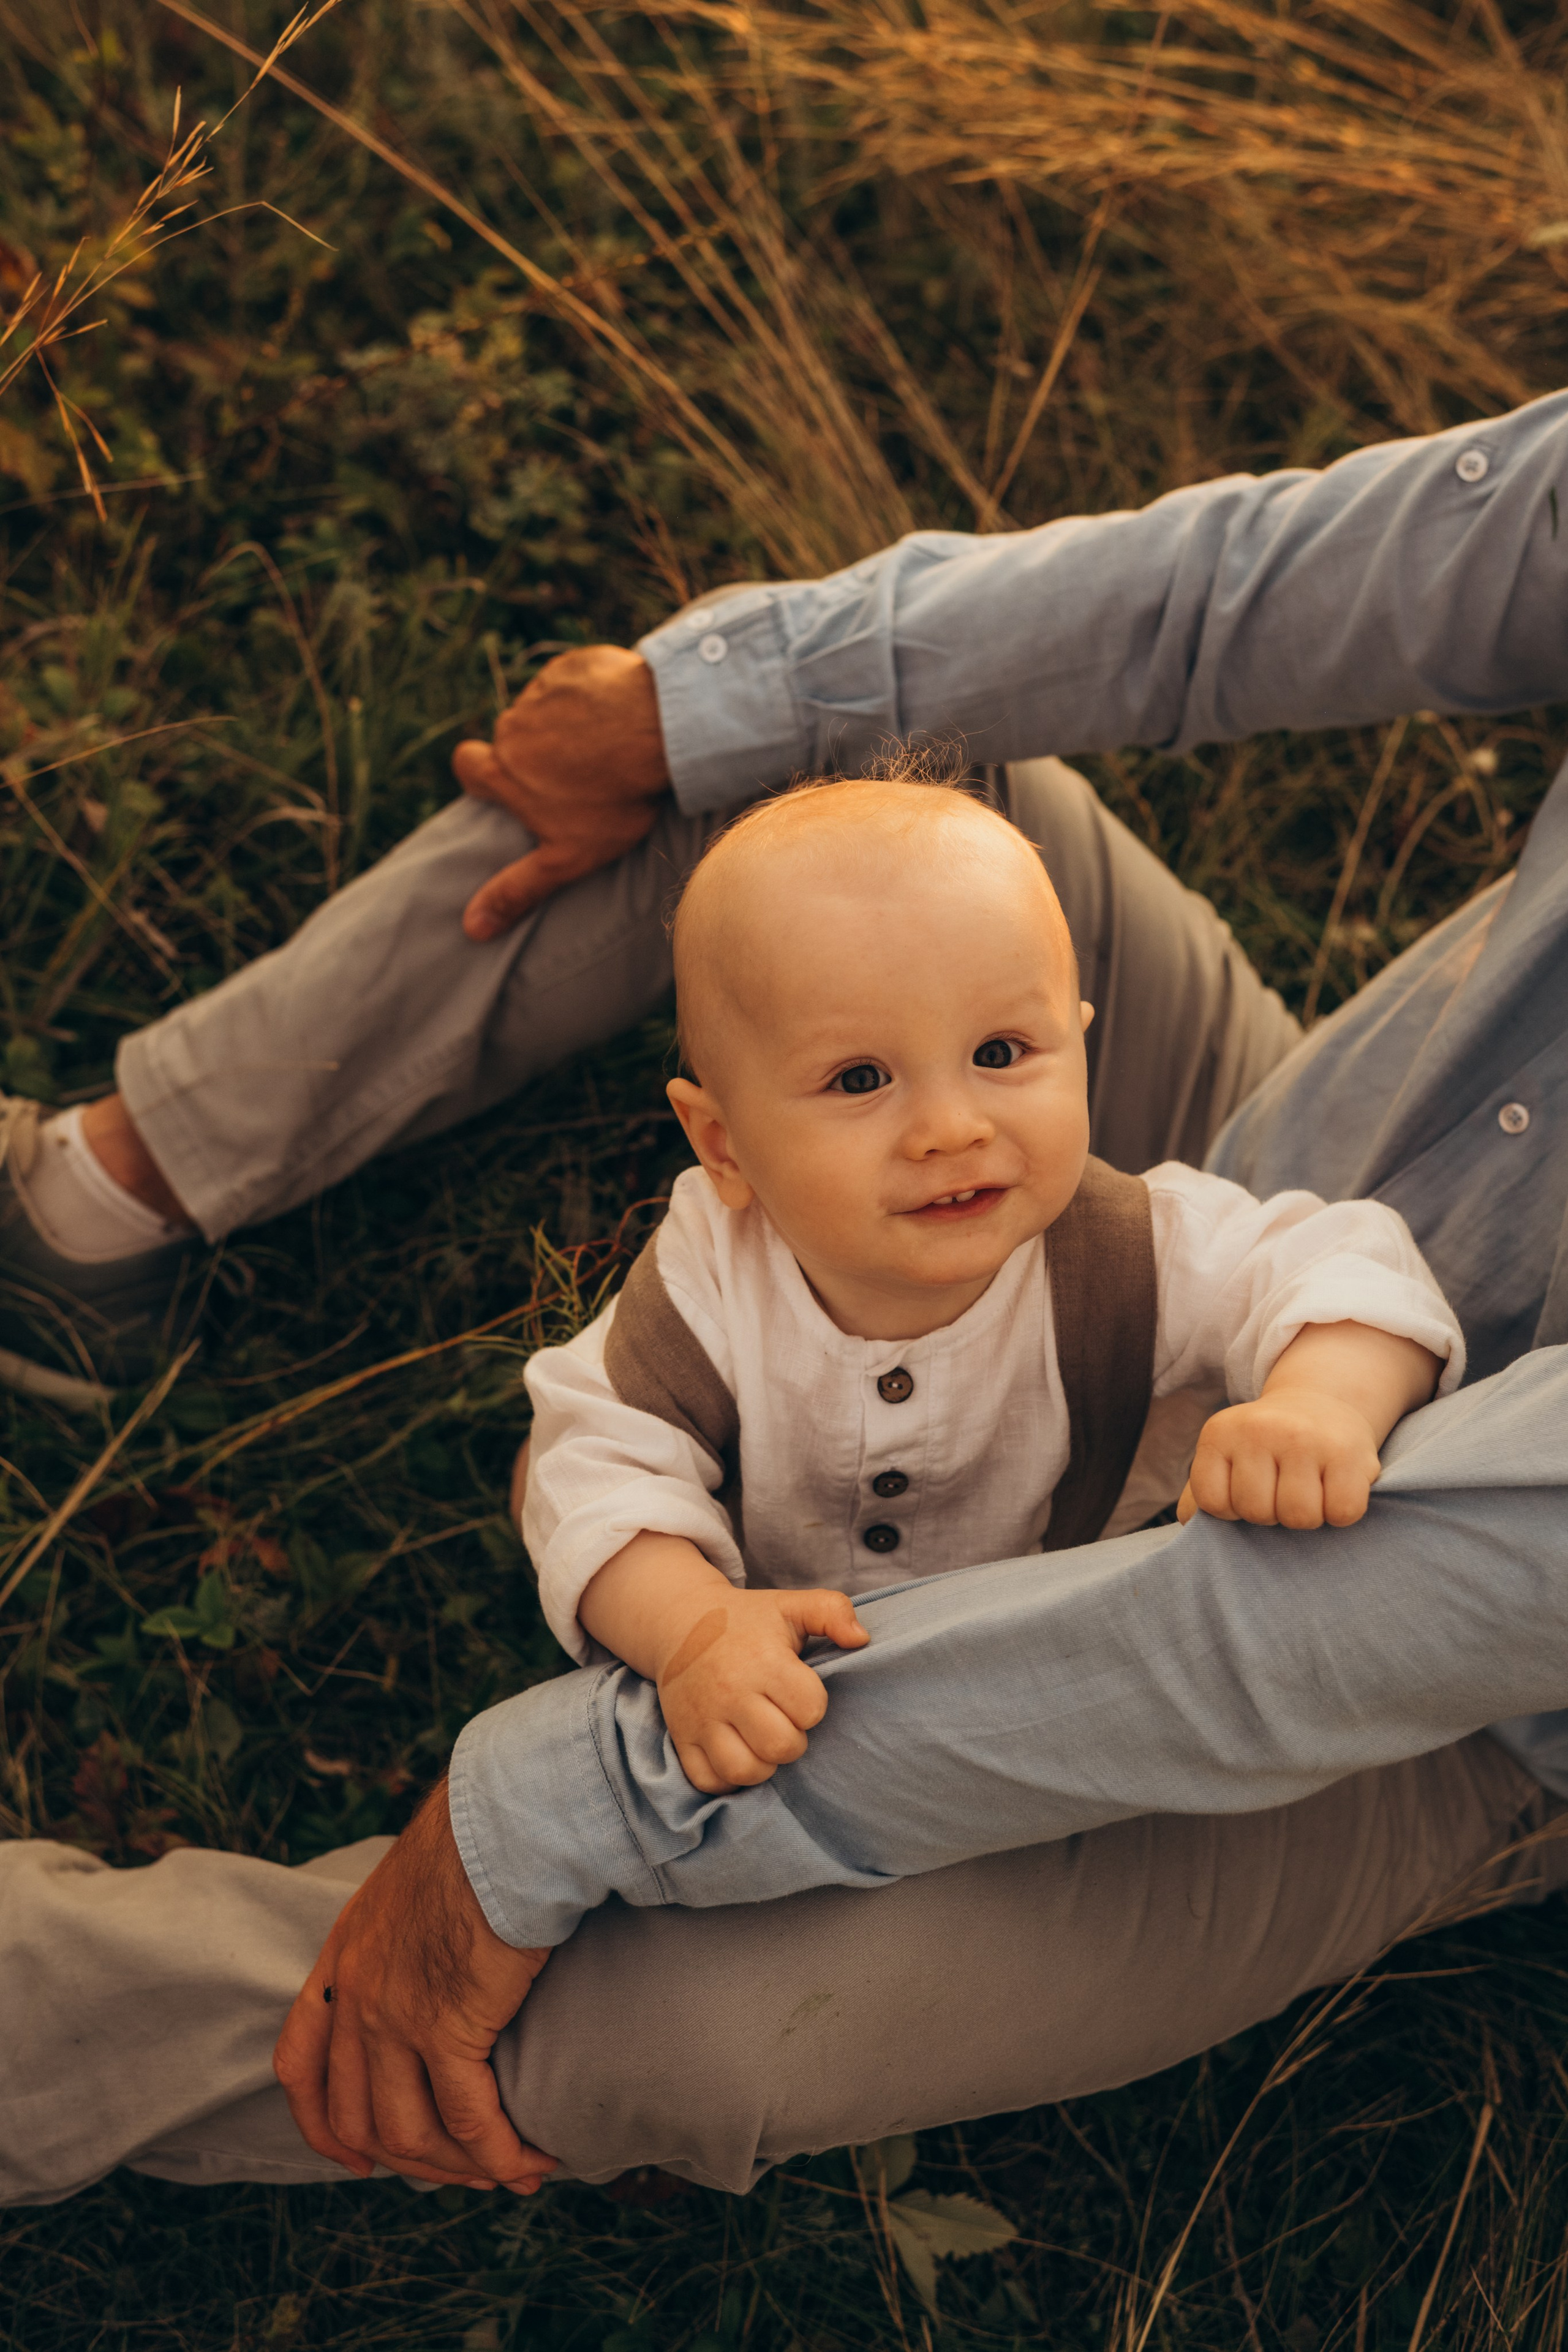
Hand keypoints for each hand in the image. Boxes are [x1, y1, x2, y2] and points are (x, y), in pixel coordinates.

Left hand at [272, 1780, 556, 2192]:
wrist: (504, 1818)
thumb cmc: (478, 1838)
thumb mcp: (412, 1886)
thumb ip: (405, 1932)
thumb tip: (439, 1955)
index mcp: (343, 1956)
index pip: (298, 2062)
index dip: (321, 2124)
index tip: (351, 2157)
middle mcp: (356, 1994)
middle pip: (356, 2115)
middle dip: (408, 2159)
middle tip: (458, 2172)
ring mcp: (394, 2016)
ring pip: (410, 2132)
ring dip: (459, 2167)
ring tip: (508, 2170)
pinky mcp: (448, 2027)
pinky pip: (470, 2120)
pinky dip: (501, 2153)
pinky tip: (531, 2159)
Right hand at [450, 646, 669, 938]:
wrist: (658, 732)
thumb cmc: (613, 800)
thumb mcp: (565, 857)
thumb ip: (517, 890)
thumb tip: (470, 930)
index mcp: (503, 770)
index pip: (467, 765)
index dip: (482, 774)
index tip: (508, 784)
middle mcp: (513, 726)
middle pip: (511, 737)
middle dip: (534, 752)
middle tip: (575, 773)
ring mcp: (544, 692)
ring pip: (544, 708)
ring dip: (565, 724)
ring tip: (606, 747)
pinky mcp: (577, 666)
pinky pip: (575, 681)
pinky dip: (591, 696)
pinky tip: (621, 716)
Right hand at [657, 1586, 868, 1793]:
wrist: (679, 1620)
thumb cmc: (747, 1620)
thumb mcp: (791, 1605)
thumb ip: (833, 1611)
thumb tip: (862, 1640)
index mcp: (763, 1660)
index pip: (810, 1709)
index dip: (813, 1706)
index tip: (800, 1692)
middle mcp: (730, 1691)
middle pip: (781, 1746)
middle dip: (793, 1740)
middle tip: (785, 1721)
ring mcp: (702, 1717)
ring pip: (744, 1770)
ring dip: (763, 1765)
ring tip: (762, 1742)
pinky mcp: (681, 1736)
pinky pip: (708, 1780)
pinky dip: (727, 1779)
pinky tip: (737, 1753)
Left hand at [1177, 1391, 1383, 1529]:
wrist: (1322, 1404)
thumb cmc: (1268, 1446)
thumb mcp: (1225, 1456)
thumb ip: (1200, 1490)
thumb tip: (1189, 1523)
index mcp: (1220, 1433)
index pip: (1213, 1502)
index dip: (1232, 1510)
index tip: (1248, 1492)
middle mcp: (1260, 1429)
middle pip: (1258, 1512)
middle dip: (1272, 1514)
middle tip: (1283, 1491)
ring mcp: (1305, 1438)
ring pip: (1300, 1516)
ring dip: (1307, 1516)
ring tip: (1309, 1491)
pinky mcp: (1347, 1452)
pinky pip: (1343, 1512)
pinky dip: (1341, 1512)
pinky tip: (1335, 1490)